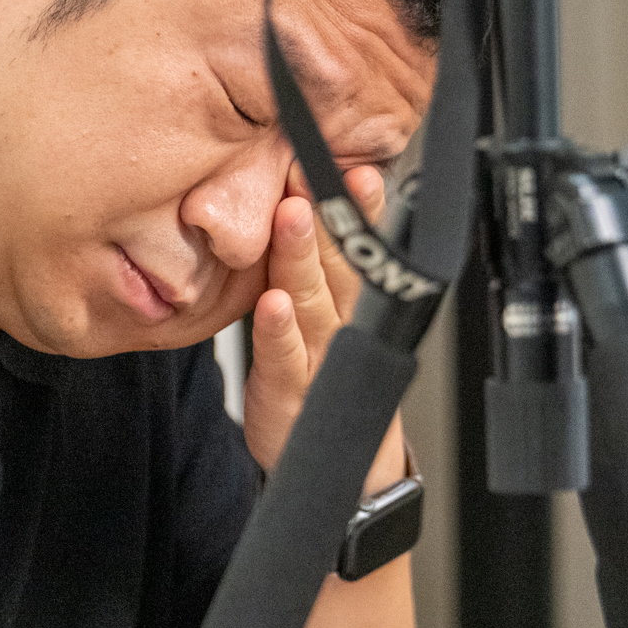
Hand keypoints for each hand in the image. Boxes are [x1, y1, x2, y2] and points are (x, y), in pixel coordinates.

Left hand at [240, 161, 394, 476]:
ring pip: (313, 299)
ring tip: (293, 216)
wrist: (337, 464)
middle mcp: (340, 322)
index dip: (354, 204)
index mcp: (347, 299)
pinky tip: (273, 303)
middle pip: (337, 261)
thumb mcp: (323, 315)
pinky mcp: (291, 390)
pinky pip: (284, 356)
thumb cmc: (321, 379)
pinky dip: (280, 330)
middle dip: (329, 213)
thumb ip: (318, 264)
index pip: (353, 243)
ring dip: (303, 257)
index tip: (349, 164)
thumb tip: (302, 200)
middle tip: (314, 168)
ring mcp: (319, 356)